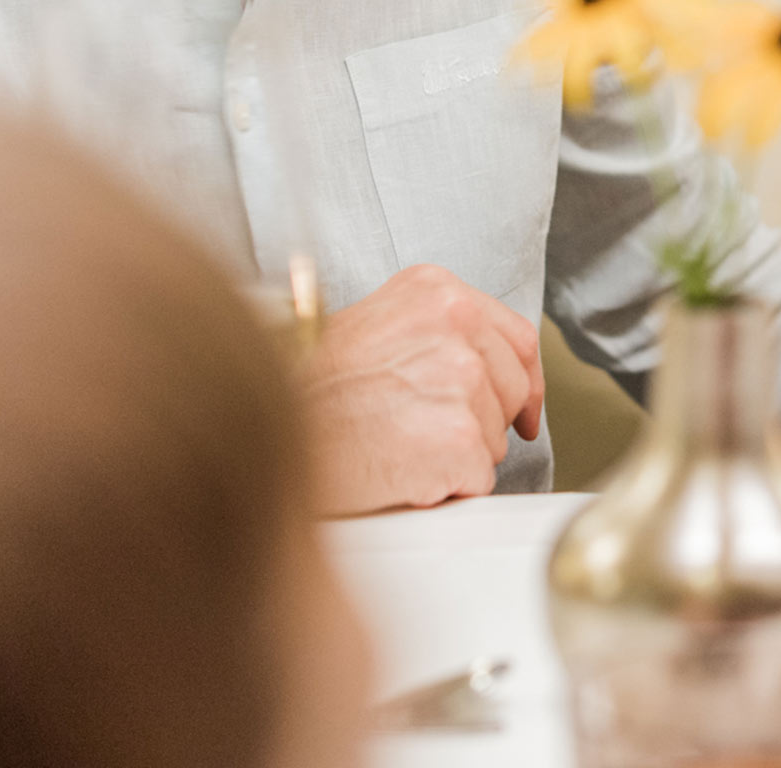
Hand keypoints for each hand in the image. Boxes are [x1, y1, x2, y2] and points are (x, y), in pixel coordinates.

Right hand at [301, 264, 545, 514]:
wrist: (257, 432)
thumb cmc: (308, 390)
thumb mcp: (376, 326)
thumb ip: (436, 333)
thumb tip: (490, 365)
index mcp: (435, 290)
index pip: (517, 339)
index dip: (523, 383)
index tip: (522, 411)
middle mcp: (454, 323)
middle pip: (511, 389)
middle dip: (481, 422)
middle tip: (420, 433)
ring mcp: (459, 378)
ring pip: (495, 437)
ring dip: (455, 456)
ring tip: (395, 446)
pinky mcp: (456, 437)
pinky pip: (476, 479)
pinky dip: (443, 490)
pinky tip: (398, 472)